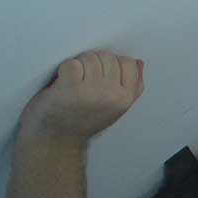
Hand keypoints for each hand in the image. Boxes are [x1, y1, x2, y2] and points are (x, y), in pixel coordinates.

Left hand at [19, 51, 142, 143]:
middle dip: (94, 62)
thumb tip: (138, 62)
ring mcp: (91, 91)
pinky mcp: (70, 88)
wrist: (59, 140)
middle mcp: (112, 94)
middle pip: (107, 56)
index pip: (129, 63)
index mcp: (125, 98)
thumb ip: (132, 86)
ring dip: (79, 65)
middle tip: (84, 78)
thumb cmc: (85, 122)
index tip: (101, 75)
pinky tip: (63, 82)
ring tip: (74, 80)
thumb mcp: (116, 107)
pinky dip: (64, 70)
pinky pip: (72, 64)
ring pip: (89, 58)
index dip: (113, 64)